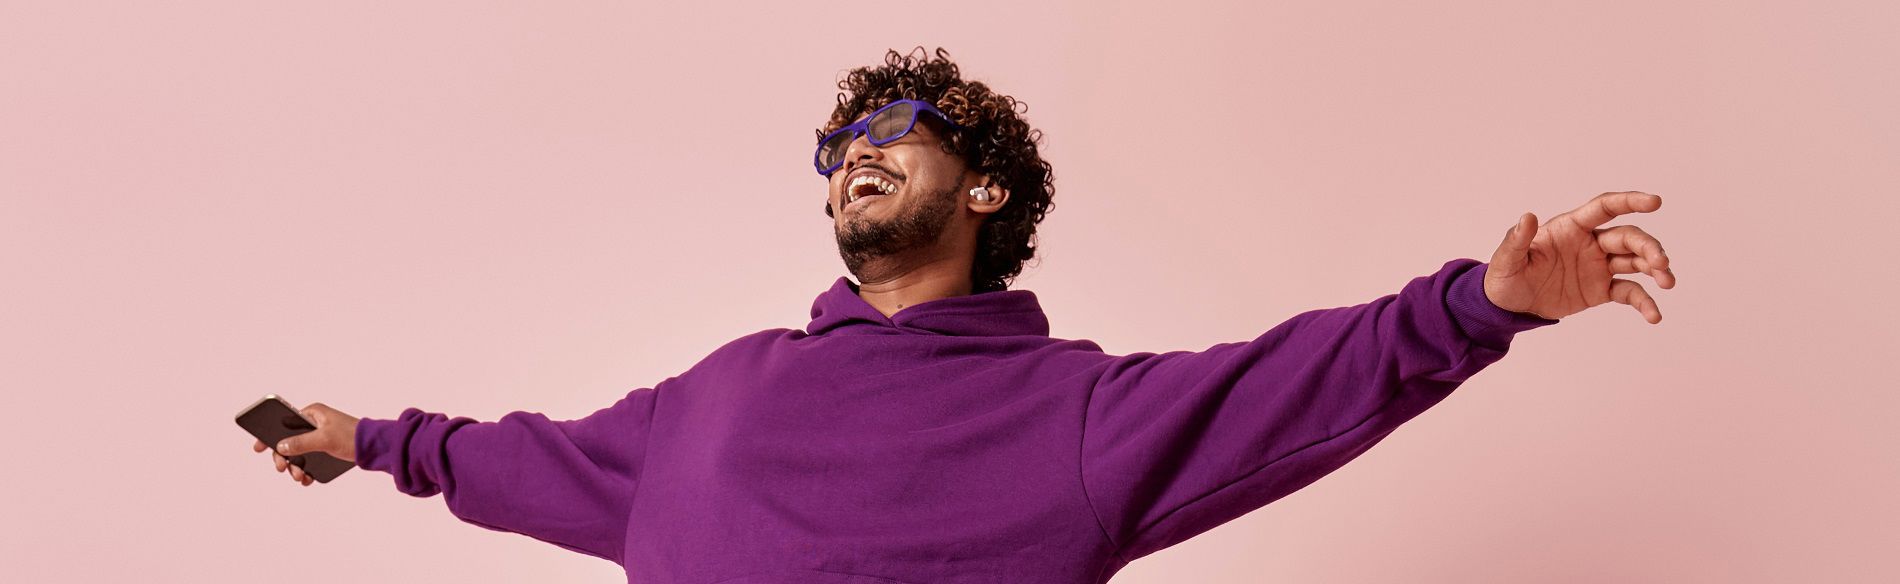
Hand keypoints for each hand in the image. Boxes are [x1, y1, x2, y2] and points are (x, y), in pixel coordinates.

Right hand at [251, 402, 358, 486]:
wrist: (377, 448)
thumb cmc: (353, 437)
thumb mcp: (325, 439)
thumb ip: (301, 442)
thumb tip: (280, 446)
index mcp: (312, 414)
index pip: (283, 422)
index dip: (269, 434)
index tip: (258, 448)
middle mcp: (314, 423)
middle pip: (289, 441)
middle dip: (284, 457)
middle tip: (282, 469)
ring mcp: (320, 436)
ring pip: (299, 452)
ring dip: (296, 466)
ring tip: (300, 477)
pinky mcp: (327, 448)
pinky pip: (310, 459)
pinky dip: (307, 469)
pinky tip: (307, 479)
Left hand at [1484, 191, 1676, 323]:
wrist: (1509, 307)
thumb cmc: (1506, 276)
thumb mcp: (1507, 260)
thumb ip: (1518, 240)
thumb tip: (1527, 217)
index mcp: (1571, 227)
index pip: (1605, 207)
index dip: (1629, 201)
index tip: (1655, 202)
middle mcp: (1590, 243)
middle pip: (1627, 237)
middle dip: (1648, 247)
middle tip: (1661, 262)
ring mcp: (1599, 266)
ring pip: (1635, 261)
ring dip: (1655, 269)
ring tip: (1668, 282)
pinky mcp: (1602, 290)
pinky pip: (1629, 292)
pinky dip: (1644, 302)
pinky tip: (1654, 316)